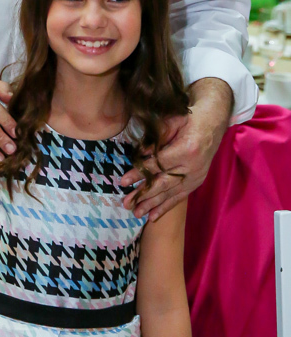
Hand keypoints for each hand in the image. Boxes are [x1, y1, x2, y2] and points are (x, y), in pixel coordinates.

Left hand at [121, 78, 231, 220]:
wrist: (213, 122)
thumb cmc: (190, 119)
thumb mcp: (172, 122)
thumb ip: (157, 139)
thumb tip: (140, 155)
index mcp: (187, 150)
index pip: (158, 165)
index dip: (140, 173)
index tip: (123, 181)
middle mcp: (193, 167)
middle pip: (164, 183)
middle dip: (144, 194)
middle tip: (126, 203)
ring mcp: (196, 176)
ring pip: (171, 193)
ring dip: (152, 204)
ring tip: (136, 213)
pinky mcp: (197, 182)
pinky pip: (180, 197)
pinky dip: (166, 207)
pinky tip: (153, 217)